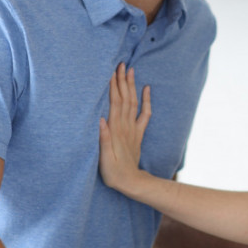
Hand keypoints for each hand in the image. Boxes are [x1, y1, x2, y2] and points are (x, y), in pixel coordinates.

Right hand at [98, 63, 150, 194]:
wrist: (132, 182)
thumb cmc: (114, 173)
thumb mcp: (104, 159)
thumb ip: (103, 140)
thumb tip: (100, 120)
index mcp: (115, 130)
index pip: (115, 104)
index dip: (113, 87)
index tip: (112, 72)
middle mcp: (125, 127)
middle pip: (124, 99)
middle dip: (122, 81)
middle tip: (121, 64)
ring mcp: (133, 129)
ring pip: (133, 103)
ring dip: (132, 86)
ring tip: (131, 71)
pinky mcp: (138, 134)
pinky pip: (145, 114)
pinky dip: (146, 101)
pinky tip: (147, 89)